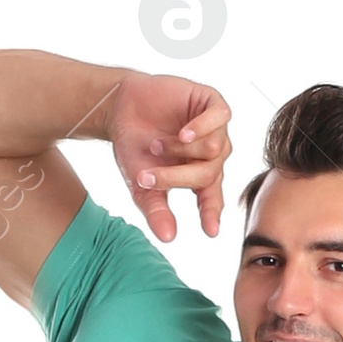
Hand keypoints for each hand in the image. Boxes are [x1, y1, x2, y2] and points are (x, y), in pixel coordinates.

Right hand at [105, 71, 232, 242]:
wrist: (122, 109)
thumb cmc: (134, 147)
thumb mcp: (142, 184)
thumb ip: (156, 210)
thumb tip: (168, 238)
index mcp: (199, 176)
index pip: (211, 199)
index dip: (211, 214)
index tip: (210, 231)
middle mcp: (211, 155)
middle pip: (208, 174)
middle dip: (176, 177)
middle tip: (149, 175)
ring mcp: (214, 129)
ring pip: (213, 150)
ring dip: (180, 151)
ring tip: (157, 145)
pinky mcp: (211, 102)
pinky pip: (220, 118)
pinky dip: (202, 128)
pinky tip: (183, 133)